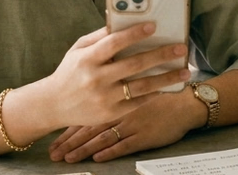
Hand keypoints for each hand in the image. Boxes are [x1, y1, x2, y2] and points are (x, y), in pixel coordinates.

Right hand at [45, 24, 189, 128]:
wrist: (53, 104)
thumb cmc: (69, 71)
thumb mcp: (78, 49)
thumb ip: (99, 36)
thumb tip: (118, 18)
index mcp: (88, 59)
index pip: (114, 43)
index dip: (134, 34)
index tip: (153, 26)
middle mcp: (96, 79)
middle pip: (134, 65)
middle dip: (160, 55)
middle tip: (181, 48)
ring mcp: (105, 98)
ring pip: (141, 87)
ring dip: (166, 78)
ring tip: (184, 71)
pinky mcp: (111, 114)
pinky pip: (138, 102)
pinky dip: (155, 93)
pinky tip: (168, 86)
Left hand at [48, 91, 198, 162]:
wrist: (183, 102)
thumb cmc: (158, 90)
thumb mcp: (134, 79)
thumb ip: (114, 80)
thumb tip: (95, 85)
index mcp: (113, 93)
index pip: (86, 113)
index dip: (68, 126)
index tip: (53, 138)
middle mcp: (119, 108)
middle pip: (89, 126)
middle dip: (69, 141)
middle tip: (54, 154)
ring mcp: (130, 122)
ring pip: (101, 137)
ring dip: (82, 149)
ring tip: (67, 159)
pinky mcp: (143, 135)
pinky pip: (122, 144)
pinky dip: (108, 151)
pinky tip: (97, 158)